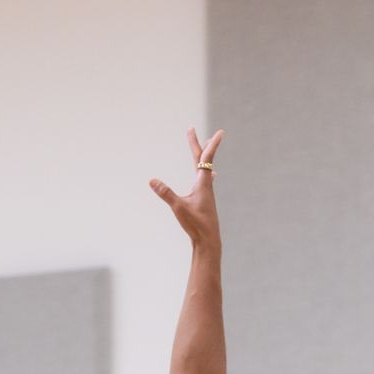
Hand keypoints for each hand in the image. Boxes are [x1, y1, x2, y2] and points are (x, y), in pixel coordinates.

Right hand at [150, 128, 223, 246]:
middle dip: (199, 144)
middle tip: (193, 131)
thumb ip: (166, 193)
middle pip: (204, 160)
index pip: (206, 158)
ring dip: (204, 157)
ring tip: (206, 147)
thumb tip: (152, 180)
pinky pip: (206, 180)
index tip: (221, 132)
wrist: (209, 242)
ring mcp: (207, 193)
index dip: (211, 144)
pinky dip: (206, 172)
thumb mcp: (179, 208)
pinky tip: (211, 176)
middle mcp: (206, 186)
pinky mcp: (205, 201)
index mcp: (202, 183)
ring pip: (206, 169)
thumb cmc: (196, 225)